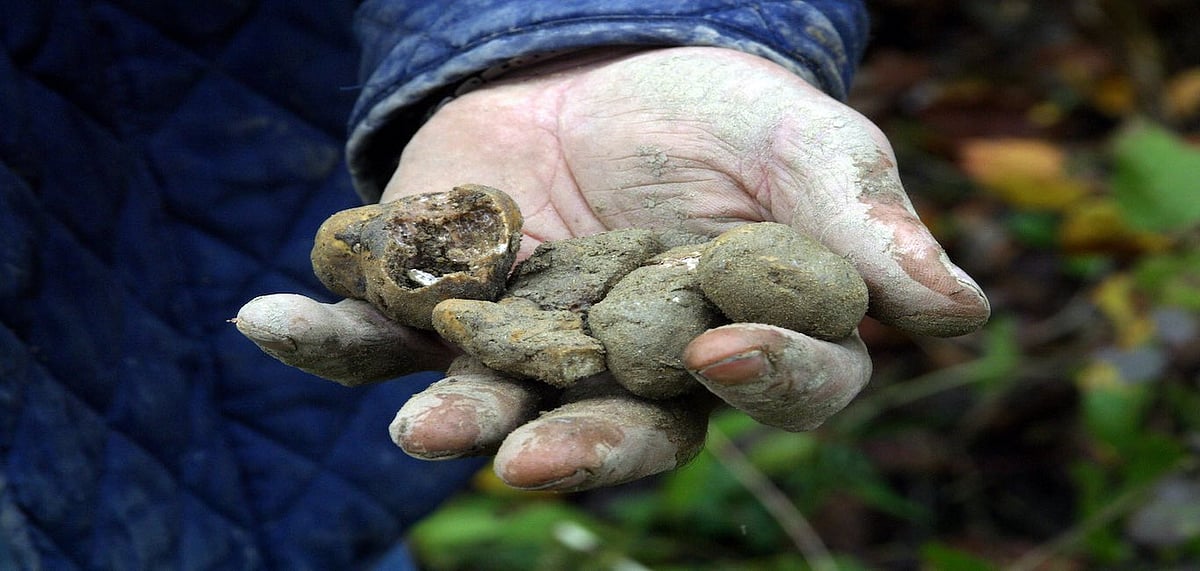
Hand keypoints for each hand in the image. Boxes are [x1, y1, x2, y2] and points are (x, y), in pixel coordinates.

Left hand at [237, 47, 988, 490]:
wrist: (598, 67)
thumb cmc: (719, 111)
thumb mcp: (796, 138)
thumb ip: (860, 219)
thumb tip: (959, 310)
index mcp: (744, 334)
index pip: (777, 385)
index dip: (763, 380)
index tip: (727, 353)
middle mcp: (637, 369)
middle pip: (628, 431)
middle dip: (585, 448)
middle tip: (533, 460)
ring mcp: (532, 344)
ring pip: (502, 404)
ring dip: (457, 417)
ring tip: (423, 429)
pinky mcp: (441, 306)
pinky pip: (377, 340)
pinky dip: (321, 336)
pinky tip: (266, 320)